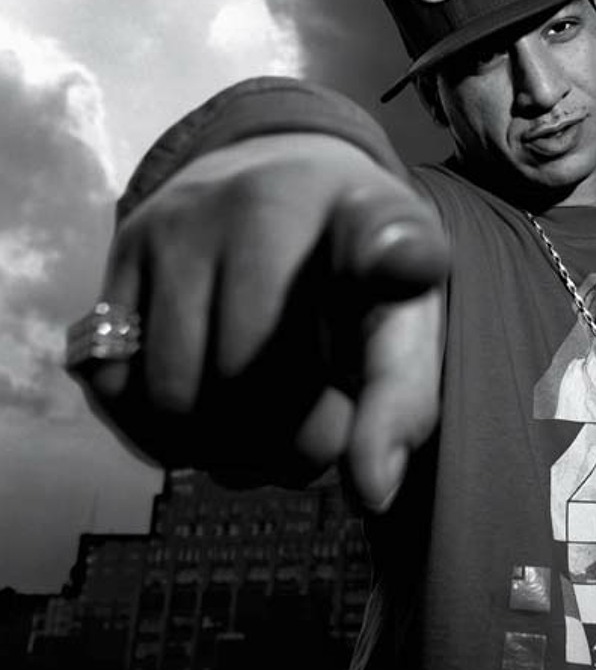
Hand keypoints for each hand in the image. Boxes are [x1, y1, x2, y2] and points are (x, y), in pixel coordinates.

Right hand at [71, 133, 449, 510]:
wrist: (281, 180)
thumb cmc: (352, 277)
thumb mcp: (402, 316)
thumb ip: (402, 395)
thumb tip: (372, 489)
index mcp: (367, 214)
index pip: (387, 236)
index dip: (399, 260)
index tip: (406, 268)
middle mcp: (269, 200)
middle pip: (259, 375)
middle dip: (291, 445)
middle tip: (316, 441)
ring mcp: (185, 220)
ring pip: (178, 395)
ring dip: (220, 450)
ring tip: (262, 432)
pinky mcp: (126, 247)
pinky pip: (116, 384)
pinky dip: (160, 430)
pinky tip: (208, 411)